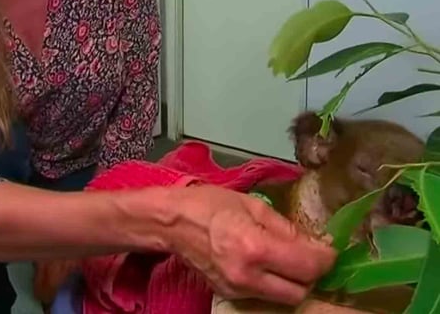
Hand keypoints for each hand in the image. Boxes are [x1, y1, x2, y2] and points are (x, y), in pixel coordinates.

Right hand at [167, 185, 336, 304]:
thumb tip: (313, 242)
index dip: (326, 258)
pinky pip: (264, 296)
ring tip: (290, 259)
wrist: (173, 223)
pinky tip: (269, 264)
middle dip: (311, 273)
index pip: (307, 266)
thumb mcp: (251, 204)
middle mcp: (249, 276)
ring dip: (294, 281)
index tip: (330, 248)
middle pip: (300, 291)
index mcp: (255, 247)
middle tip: (310, 253)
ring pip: (284, 298)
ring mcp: (238, 290)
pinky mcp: (230, 294)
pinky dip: (274, 283)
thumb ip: (285, 226)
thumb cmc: (210, 204)